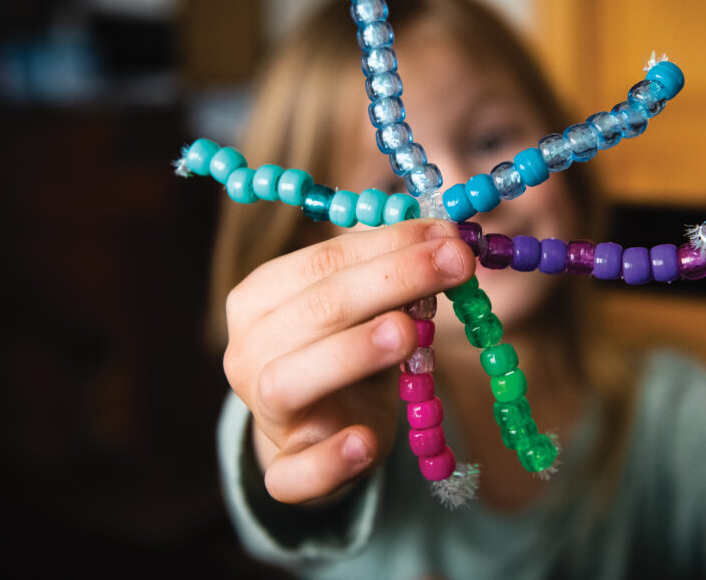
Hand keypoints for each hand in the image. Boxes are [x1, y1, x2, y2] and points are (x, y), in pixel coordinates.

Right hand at [223, 219, 473, 503]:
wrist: (315, 431)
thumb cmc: (343, 349)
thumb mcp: (363, 307)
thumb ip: (393, 274)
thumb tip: (449, 239)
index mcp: (260, 297)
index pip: (322, 260)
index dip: (388, 243)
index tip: (450, 234)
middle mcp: (248, 350)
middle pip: (316, 309)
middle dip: (392, 279)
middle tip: (456, 263)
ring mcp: (262, 413)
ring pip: (290, 381)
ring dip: (352, 352)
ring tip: (408, 332)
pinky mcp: (284, 469)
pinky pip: (295, 472)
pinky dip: (329, 460)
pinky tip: (364, 441)